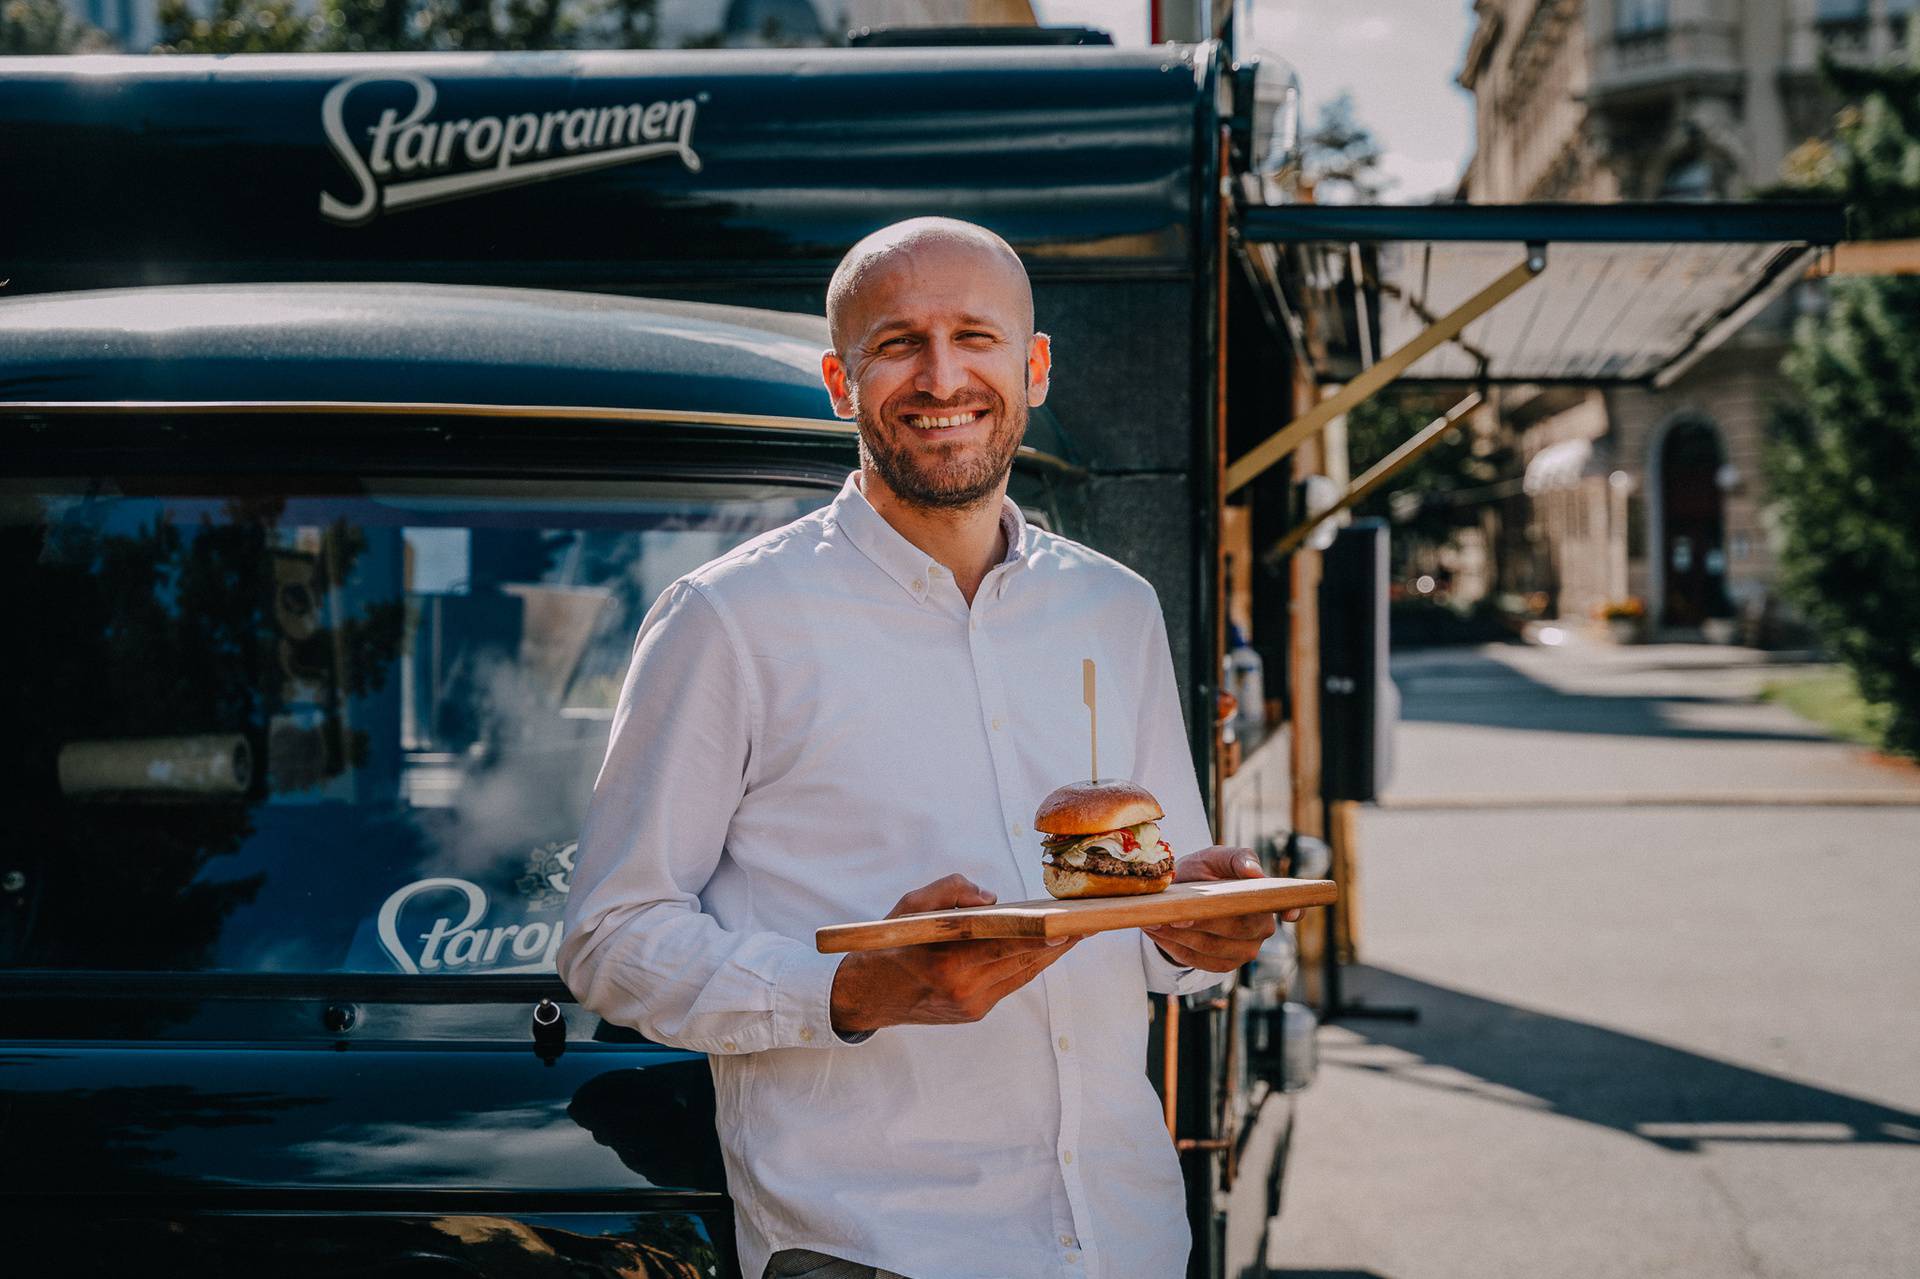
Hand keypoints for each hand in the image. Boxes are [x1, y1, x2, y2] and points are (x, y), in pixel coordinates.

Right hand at [829, 874, 1078, 1034]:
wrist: (867, 996)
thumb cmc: (887, 943)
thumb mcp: (909, 906)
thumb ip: (949, 891)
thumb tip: (991, 898)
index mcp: (946, 961)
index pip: (1005, 945)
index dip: (1043, 935)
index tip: (1071, 923)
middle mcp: (964, 989)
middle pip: (1023, 961)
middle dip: (1057, 942)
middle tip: (1088, 922)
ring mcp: (972, 1006)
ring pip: (1022, 974)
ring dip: (1050, 954)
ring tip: (1075, 932)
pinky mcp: (975, 1014)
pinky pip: (1011, 983)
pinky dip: (1028, 964)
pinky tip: (1045, 948)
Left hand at [1142, 845, 1297, 972]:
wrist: (1184, 897)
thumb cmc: (1205, 872)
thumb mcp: (1216, 857)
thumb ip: (1237, 859)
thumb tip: (1255, 872)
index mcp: (1266, 900)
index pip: (1287, 906)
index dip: (1291, 910)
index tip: (1289, 913)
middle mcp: (1262, 929)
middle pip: (1236, 929)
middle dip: (1203, 922)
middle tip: (1175, 915)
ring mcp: (1244, 951)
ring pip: (1212, 948)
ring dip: (1181, 936)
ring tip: (1156, 921)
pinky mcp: (1223, 965)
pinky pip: (1198, 961)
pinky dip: (1175, 947)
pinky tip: (1159, 932)